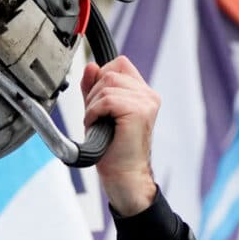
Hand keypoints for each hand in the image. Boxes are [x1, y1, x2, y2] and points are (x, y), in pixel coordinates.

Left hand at [80, 56, 158, 215]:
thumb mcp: (98, 112)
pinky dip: (94, 112)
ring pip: (107, 84)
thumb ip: (93, 89)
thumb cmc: (111, 149)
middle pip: (111, 71)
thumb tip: (90, 66)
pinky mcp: (139, 111)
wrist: (123, 175)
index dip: (101, 77)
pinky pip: (107, 99)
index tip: (95, 100)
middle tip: (94, 116)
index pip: (119, 64)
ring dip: (93, 104)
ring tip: (96, 123)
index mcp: (142, 93)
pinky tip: (96, 125)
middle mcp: (148, 95)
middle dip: (94, 93)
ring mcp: (146, 102)